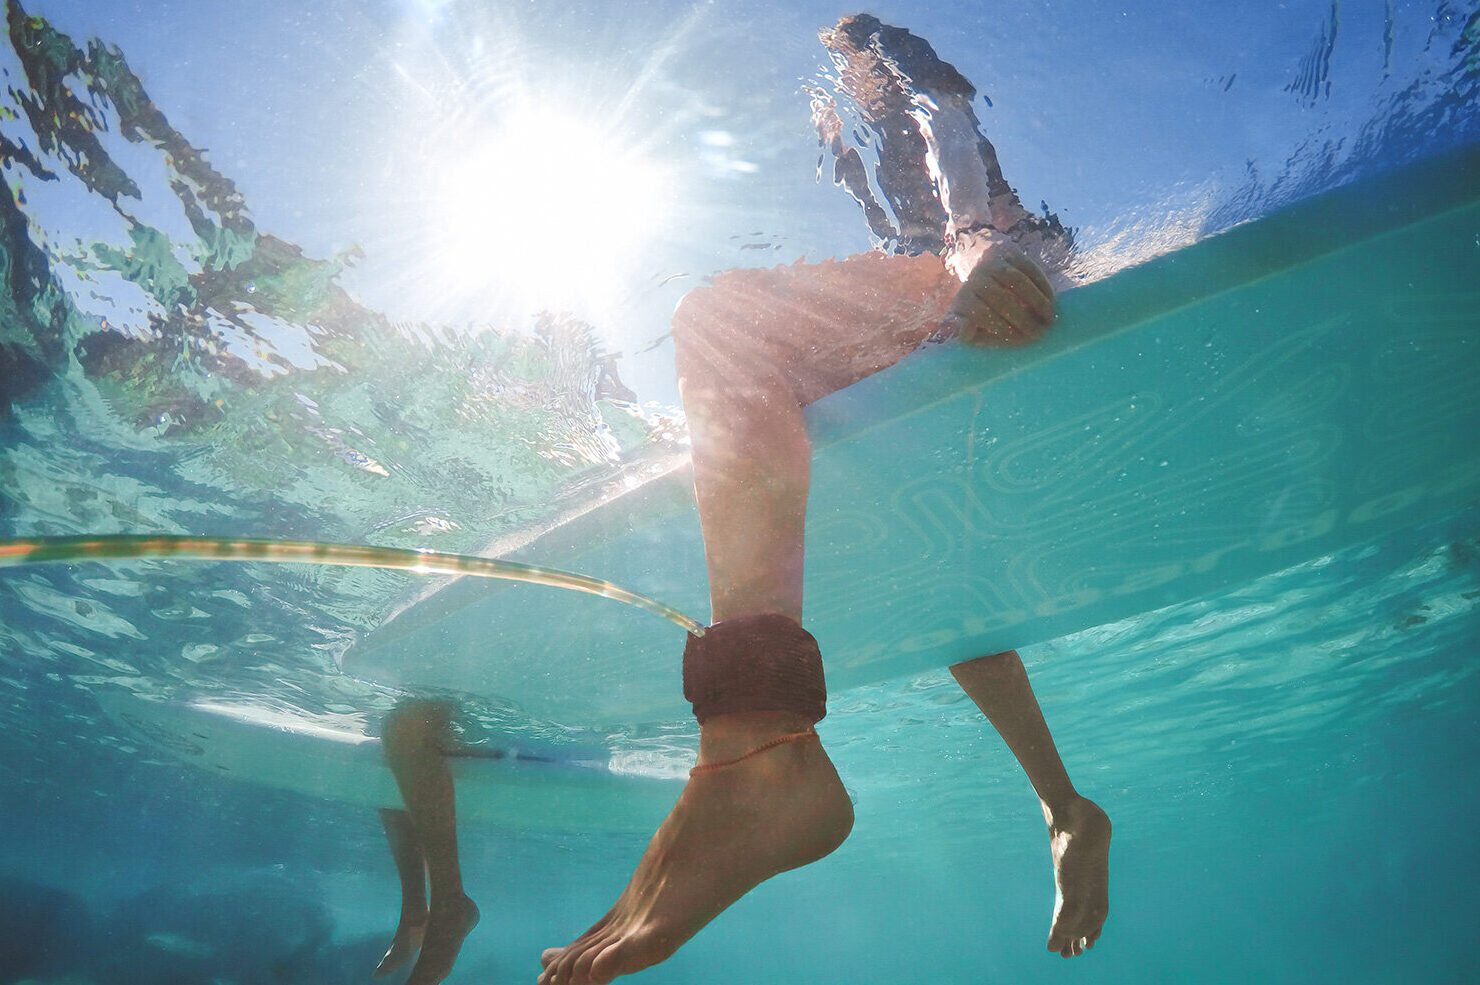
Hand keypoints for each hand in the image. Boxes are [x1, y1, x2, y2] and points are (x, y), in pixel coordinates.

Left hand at [940, 239, 1055, 346]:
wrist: (976, 257)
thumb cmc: (975, 299)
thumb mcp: (963, 316)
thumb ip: (962, 329)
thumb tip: (966, 331)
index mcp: (964, 296)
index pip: (980, 314)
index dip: (1001, 328)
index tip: (1019, 341)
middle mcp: (976, 277)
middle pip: (1001, 299)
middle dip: (1022, 319)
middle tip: (1039, 334)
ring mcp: (993, 262)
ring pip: (1017, 281)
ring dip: (1037, 302)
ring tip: (1049, 319)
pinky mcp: (1010, 251)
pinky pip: (1029, 269)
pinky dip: (1043, 286)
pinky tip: (1051, 302)